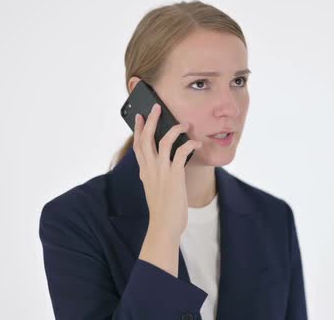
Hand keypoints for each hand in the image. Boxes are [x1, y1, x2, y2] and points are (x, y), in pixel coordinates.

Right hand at [133, 103, 202, 240]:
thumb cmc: (162, 210)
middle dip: (150, 120)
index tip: (139, 117)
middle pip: (146, 138)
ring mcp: (161, 171)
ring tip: (185, 123)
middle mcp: (150, 168)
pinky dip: (189, 144)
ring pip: (163, 140)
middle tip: (156, 107)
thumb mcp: (154, 190)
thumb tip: (159, 168)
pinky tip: (197, 143)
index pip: (137, 146)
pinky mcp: (174, 175)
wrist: (164, 226)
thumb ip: (155, 177)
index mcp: (144, 172)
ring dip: (174, 128)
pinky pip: (181, 152)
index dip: (138, 130)